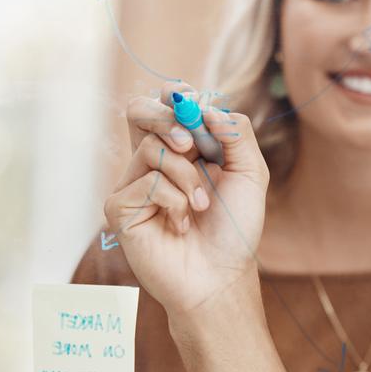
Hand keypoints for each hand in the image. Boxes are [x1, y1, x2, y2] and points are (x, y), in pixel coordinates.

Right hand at [104, 85, 267, 316]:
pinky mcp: (120, 208)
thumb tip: (207, 107)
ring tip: (201, 206)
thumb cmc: (235, 229)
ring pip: (151, 149)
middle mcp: (153, 161)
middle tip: (191, 144)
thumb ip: (236, 133)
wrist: (221, 276)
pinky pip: (145, 182)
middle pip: (140, 111)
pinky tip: (180, 226)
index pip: (165, 104)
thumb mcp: (250, 173)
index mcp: (183, 148)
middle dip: (167, 118)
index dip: (174, 95)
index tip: (191, 101)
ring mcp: (133, 183)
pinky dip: (173, 201)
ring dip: (187, 176)